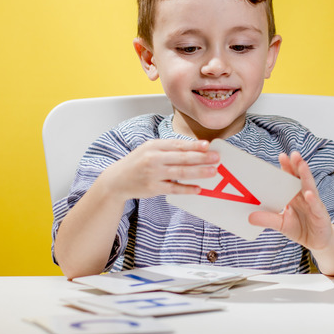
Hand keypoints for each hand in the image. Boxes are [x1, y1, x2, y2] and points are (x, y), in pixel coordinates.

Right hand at [100, 139, 218, 201]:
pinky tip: (198, 189)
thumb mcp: (150, 149)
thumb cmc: (138, 162)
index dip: (194, 145)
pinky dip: (187, 189)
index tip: (208, 146)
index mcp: (154, 146)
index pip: (177, 145)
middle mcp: (153, 159)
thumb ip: (169, 148)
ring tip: (212, 171)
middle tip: (216, 158)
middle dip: (201, 158)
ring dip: (198, 172)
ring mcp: (153, 174)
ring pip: (180, 173)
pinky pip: (174, 189)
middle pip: (182, 158)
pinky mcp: (153, 188)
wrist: (117, 180)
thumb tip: (195, 148)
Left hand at [248, 151, 333, 250]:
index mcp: (295, 196)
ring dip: (306, 176)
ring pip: (310, 187)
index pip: (290, 178)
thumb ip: (268, 219)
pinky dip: (312, 200)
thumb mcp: (281, 224)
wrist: (318, 242)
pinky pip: (316, 206)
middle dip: (297, 166)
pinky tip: (308, 194)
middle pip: (301, 178)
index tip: (281, 156)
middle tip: (293, 154)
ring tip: (302, 165)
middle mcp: (305, 196)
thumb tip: (250, 217)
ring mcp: (314, 204)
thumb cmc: (300, 229)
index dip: (287, 167)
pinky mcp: (320, 215)